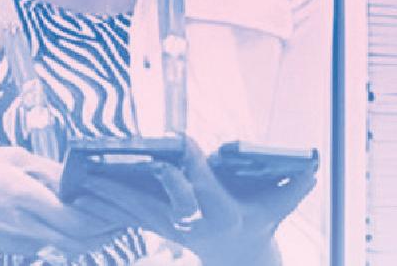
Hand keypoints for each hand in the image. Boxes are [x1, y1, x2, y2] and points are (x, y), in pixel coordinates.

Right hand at [0, 146, 130, 258]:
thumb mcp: (10, 156)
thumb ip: (46, 170)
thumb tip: (76, 179)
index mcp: (22, 197)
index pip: (75, 218)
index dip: (104, 218)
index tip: (124, 207)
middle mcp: (23, 226)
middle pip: (78, 242)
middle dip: (107, 232)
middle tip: (126, 216)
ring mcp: (18, 242)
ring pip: (66, 247)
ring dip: (91, 236)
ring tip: (109, 217)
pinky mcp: (13, 247)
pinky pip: (50, 245)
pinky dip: (70, 236)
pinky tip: (78, 220)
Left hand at [69, 139, 316, 263]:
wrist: (241, 256)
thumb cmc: (260, 223)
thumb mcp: (279, 206)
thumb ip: (296, 186)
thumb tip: (315, 165)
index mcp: (220, 212)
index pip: (200, 184)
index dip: (188, 163)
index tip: (173, 142)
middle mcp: (193, 223)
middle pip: (155, 204)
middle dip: (128, 189)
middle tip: (103, 172)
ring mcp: (174, 230)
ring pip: (135, 212)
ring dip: (107, 197)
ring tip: (80, 181)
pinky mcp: (161, 228)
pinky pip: (130, 215)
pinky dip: (108, 204)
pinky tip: (86, 192)